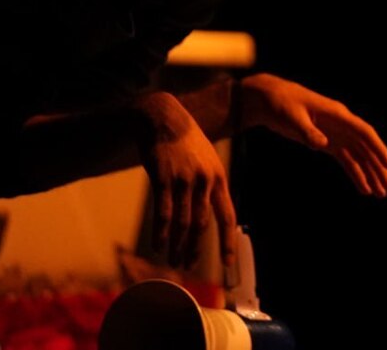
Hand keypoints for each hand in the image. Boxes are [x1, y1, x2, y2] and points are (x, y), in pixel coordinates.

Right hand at [136, 92, 237, 270]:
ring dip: (177, 245)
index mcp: (218, 178)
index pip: (227, 217)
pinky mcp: (163, 178)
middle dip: (196, 250)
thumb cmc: (185, 142)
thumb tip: (207, 213)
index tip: (228, 264)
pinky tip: (158, 246)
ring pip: (183, 222)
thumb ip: (209, 185)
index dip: (228, 242)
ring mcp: (184, 180)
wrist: (163, 118)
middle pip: (203, 225)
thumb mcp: (207, 160)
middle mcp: (205, 181)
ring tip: (172, 261)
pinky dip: (161, 232)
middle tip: (188, 268)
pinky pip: (164, 212)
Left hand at [242, 72, 386, 196]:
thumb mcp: (292, 116)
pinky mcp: (327, 143)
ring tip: (381, 193)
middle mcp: (342, 125)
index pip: (365, 133)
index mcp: (338, 115)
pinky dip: (356, 174)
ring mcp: (336, 134)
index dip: (379, 149)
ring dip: (370, 174)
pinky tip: (363, 188)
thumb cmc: (282, 103)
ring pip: (359, 157)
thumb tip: (322, 144)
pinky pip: (347, 160)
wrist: (269, 99)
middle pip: (366, 149)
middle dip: (379, 168)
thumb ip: (308, 131)